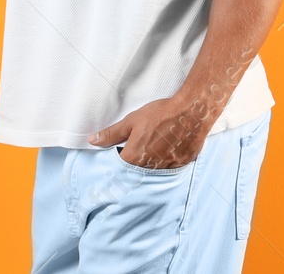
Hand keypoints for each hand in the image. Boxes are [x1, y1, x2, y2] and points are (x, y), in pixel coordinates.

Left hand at [88, 96, 211, 168]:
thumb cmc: (161, 114)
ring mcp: (166, 169)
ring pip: (153, 172)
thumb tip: (92, 140)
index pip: (120, 167)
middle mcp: (149, 168)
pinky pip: (169, 170)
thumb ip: (111, 133)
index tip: (122, 154)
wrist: (191, 112)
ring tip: (156, 147)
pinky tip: (168, 150)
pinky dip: (166, 162)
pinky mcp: (180, 166)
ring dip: (151, 164)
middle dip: (136, 162)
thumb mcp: (132, 121)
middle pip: (137, 171)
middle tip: (142, 147)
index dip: (120, 160)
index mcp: (134, 157)